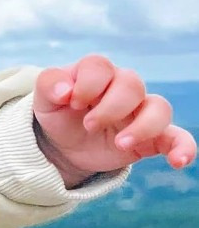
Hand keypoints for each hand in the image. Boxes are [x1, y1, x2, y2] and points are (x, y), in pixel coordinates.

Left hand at [34, 55, 196, 186]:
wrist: (65, 145)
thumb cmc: (58, 113)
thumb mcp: (44, 98)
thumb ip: (49, 84)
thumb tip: (65, 91)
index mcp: (96, 73)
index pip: (99, 66)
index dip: (87, 84)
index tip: (72, 103)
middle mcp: (123, 88)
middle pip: (131, 84)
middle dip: (110, 107)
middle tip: (89, 125)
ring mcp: (140, 112)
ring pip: (159, 107)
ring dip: (142, 126)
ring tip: (121, 143)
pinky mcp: (152, 138)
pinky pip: (178, 138)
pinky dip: (183, 148)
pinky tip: (178, 162)